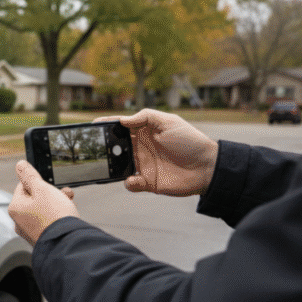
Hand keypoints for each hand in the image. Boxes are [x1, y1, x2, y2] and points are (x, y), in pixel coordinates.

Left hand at [9, 160, 78, 244]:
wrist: (67, 242)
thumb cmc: (54, 216)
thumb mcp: (42, 189)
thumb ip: (30, 176)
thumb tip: (20, 165)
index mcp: (15, 207)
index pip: (23, 186)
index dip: (39, 184)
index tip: (50, 186)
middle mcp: (19, 221)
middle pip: (34, 199)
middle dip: (51, 194)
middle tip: (64, 194)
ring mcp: (30, 232)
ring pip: (43, 211)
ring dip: (57, 204)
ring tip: (69, 204)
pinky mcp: (41, 239)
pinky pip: (48, 223)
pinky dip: (57, 218)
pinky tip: (67, 217)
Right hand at [95, 109, 218, 196]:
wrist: (207, 167)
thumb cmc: (190, 141)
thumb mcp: (169, 122)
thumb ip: (145, 117)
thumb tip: (122, 120)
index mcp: (144, 132)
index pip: (121, 127)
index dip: (107, 125)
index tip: (93, 125)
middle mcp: (140, 148)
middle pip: (115, 147)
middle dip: (104, 147)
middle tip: (97, 147)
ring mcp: (143, 165)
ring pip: (118, 166)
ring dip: (112, 165)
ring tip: (108, 164)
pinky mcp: (148, 182)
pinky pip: (130, 183)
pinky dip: (128, 183)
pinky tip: (133, 179)